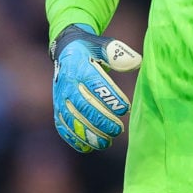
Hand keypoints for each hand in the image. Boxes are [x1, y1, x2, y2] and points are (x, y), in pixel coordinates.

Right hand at [49, 23, 141, 151]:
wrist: (66, 50)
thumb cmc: (92, 48)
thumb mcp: (104, 45)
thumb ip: (119, 53)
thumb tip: (136, 62)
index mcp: (80, 66)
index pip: (95, 83)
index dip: (109, 97)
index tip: (125, 109)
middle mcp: (67, 84)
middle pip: (83, 105)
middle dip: (101, 120)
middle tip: (118, 130)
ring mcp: (60, 97)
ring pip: (72, 119)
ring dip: (88, 133)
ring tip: (106, 143)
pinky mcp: (57, 107)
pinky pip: (62, 125)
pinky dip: (73, 138)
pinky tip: (87, 147)